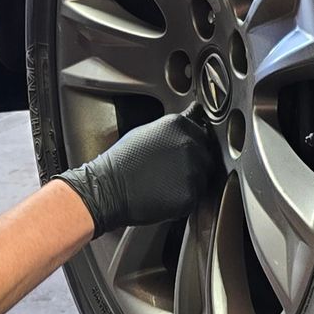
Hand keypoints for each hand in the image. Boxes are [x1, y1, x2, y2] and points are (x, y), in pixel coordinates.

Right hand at [56, 112, 216, 235]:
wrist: (107, 189)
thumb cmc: (121, 161)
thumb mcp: (146, 131)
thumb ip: (173, 127)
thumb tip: (191, 116)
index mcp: (179, 126)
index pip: (202, 130)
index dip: (195, 141)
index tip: (186, 149)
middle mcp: (190, 145)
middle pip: (206, 155)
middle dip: (194, 162)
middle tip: (169, 171)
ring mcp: (192, 170)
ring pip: (203, 177)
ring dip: (189, 181)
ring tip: (164, 182)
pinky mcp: (190, 194)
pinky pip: (195, 196)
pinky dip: (183, 198)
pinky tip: (165, 193)